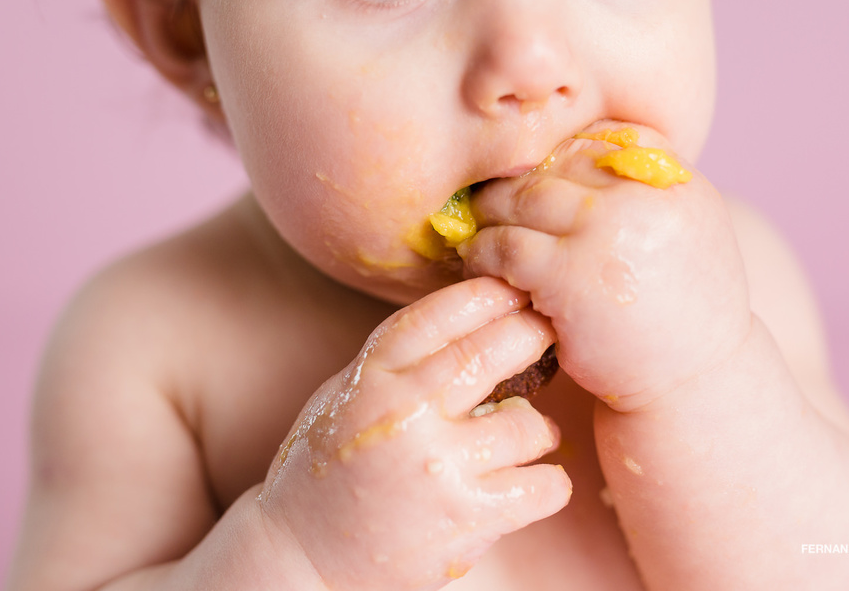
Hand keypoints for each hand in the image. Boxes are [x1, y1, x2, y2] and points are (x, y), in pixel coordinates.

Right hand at [257, 277, 569, 589]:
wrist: (301, 558)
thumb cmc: (327, 470)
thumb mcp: (345, 395)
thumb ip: (399, 361)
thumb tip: (473, 315)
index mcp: (372, 377)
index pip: (442, 313)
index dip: (488, 293)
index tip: (515, 290)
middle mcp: (406, 414)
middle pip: (494, 350)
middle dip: (532, 335)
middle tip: (546, 337)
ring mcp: (439, 467)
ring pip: (530, 425)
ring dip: (538, 428)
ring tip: (526, 435)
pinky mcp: (465, 518)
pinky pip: (544, 485)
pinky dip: (547, 482)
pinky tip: (528, 481)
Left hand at [460, 120, 750, 411]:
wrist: (694, 386)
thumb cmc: (683, 313)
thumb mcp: (689, 234)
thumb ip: (648, 192)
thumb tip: (581, 150)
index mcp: (677, 183)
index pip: (604, 139)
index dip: (564, 158)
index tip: (543, 179)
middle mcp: (644, 199)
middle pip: (557, 165)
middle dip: (520, 184)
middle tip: (493, 201)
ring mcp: (606, 234)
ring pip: (522, 200)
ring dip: (492, 214)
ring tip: (479, 230)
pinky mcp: (567, 276)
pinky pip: (505, 247)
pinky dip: (483, 251)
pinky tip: (478, 263)